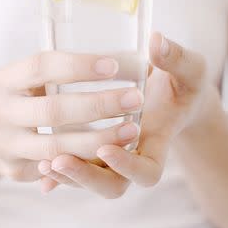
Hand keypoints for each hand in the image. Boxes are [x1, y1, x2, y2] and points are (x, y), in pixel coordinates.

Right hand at [0, 51, 144, 184]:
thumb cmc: (23, 99)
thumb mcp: (28, 78)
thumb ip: (61, 71)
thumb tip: (122, 58)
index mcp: (4, 80)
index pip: (41, 67)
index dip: (78, 66)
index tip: (114, 66)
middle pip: (53, 111)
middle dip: (98, 105)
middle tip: (136, 98)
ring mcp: (4, 145)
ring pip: (57, 147)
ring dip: (99, 140)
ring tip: (131, 129)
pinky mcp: (15, 170)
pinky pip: (57, 170)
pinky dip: (86, 163)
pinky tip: (114, 154)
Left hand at [37, 32, 211, 197]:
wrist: (173, 98)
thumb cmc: (183, 83)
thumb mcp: (189, 69)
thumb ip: (175, 58)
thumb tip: (156, 41)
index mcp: (160, 143)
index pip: (147, 172)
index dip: (128, 166)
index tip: (106, 147)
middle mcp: (134, 158)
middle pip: (112, 186)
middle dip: (85, 177)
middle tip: (60, 160)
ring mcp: (113, 160)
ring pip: (89, 182)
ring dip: (67, 176)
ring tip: (43, 162)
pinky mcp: (95, 154)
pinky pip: (76, 171)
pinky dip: (58, 175)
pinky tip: (38, 168)